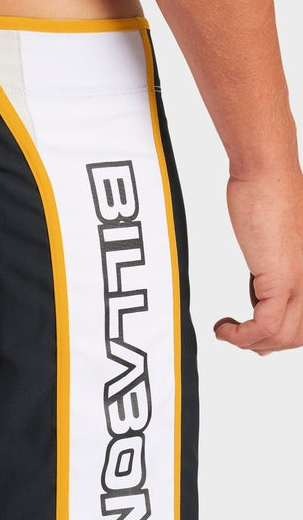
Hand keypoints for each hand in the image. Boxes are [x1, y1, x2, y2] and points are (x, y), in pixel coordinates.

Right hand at [213, 171, 302, 353]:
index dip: (279, 338)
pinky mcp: (282, 278)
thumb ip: (275, 267)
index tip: (253, 336)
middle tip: (238, 336)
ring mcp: (302, 280)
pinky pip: (266, 326)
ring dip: (249, 343)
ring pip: (283, 336)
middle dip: (264, 345)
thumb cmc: (269, 196)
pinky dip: (241, 335)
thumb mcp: (275, 243)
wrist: (266, 174)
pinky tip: (224, 326)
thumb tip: (264, 287)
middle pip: (296, 336)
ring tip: (229, 331)